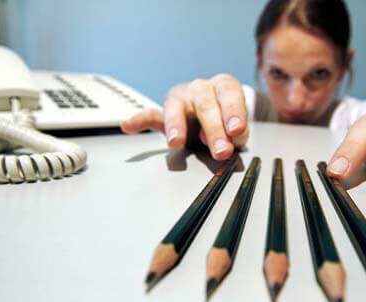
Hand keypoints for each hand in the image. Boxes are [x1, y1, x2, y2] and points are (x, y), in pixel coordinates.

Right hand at [120, 74, 248, 159]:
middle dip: (213, 129)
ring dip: (176, 126)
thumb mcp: (237, 128)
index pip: (229, 94)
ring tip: (175, 142)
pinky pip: (151, 115)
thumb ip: (236, 134)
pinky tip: (128, 125)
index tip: (236, 131)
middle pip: (205, 104)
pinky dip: (139, 120)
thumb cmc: (227, 121)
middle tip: (221, 151)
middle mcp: (201, 89)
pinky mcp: (165, 114)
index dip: (234, 112)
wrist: (214, 120)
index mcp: (224, 87)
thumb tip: (229, 141)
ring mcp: (181, 100)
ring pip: (176, 107)